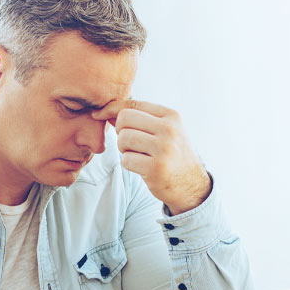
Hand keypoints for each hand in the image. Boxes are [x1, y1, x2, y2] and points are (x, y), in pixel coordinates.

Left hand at [92, 100, 211, 214]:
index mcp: (171, 116)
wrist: (191, 185)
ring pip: (123, 139)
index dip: (111, 108)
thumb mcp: (165, 131)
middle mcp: (169, 129)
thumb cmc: (173, 155)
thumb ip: (141, 120)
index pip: (133, 104)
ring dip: (124, 149)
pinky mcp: (156, 168)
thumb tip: (108, 112)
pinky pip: (126, 160)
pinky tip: (142, 167)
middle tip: (130, 144)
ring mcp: (163, 149)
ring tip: (138, 155)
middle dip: (120, 131)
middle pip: (124, 119)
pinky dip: (129, 164)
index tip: (99, 114)